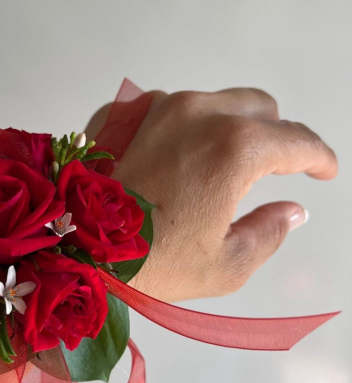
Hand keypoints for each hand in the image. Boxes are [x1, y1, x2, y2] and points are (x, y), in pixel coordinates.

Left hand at [84, 88, 337, 301]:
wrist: (73, 254)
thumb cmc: (151, 265)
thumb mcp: (223, 266)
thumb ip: (268, 233)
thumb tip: (291, 211)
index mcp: (234, 148)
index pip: (296, 140)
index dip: (318, 158)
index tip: (322, 173)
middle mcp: (197, 112)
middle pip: (258, 107)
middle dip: (274, 135)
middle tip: (271, 169)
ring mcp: (153, 108)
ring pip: (212, 103)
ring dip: (225, 128)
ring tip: (215, 168)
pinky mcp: (120, 115)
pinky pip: (164, 110)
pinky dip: (178, 129)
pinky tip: (170, 161)